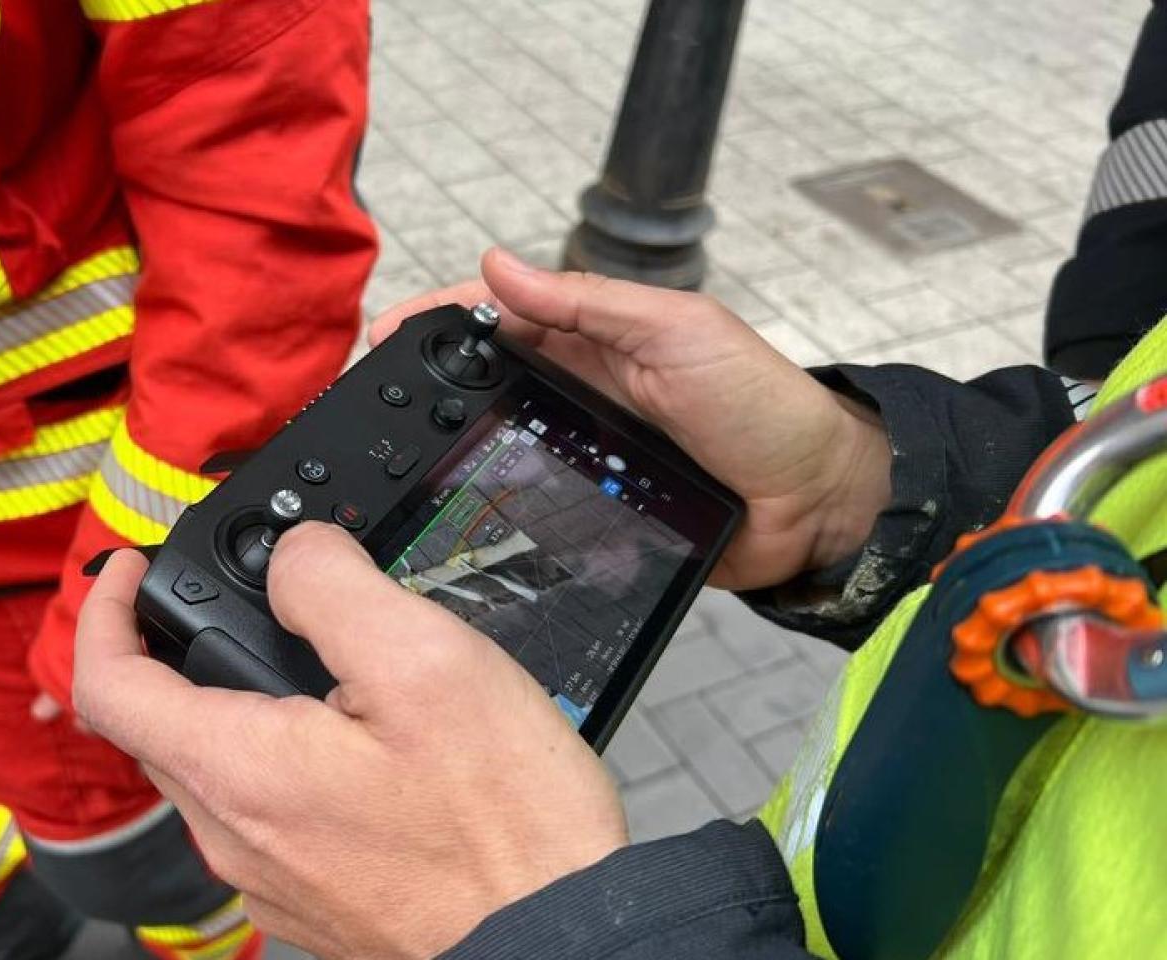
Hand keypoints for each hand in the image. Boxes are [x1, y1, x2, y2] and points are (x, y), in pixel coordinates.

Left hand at [74, 526, 625, 959]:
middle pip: (160, 721)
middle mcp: (234, 833)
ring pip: (216, 764)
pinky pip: (264, 809)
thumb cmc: (502, 826)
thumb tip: (294, 555)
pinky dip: (281, 755)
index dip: (105, 609)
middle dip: (182, 646)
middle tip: (247, 602)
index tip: (134, 567)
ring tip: (320, 665)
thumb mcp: (426, 661)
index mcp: (238, 770)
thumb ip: (334, 588)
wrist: (556, 936)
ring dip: (240, 701)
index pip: (107, 682)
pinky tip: (355, 741)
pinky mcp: (309, 894)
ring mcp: (269, 872)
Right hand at [374, 248, 892, 590]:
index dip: (438, 322)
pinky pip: (526, 508)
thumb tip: (497, 266)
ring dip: (448, 453)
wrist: (815, 505)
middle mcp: (577, 394)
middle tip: (371, 410)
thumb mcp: (677, 333)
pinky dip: (490, 509)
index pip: (497, 316)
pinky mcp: (590, 513)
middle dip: (426, 390)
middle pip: (481, 385)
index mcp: (594, 339)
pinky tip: (454, 518)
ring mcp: (579, 455)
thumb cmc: (762, 406)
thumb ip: (590, 302)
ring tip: (393, 469)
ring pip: (494, 448)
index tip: (385, 339)